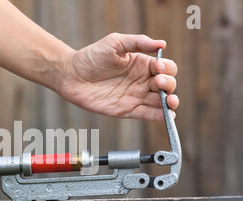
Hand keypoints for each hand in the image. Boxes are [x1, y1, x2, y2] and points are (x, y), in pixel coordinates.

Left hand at [59, 33, 178, 120]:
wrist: (72, 75)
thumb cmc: (92, 56)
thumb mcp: (115, 43)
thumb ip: (138, 42)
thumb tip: (162, 44)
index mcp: (143, 65)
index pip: (166, 68)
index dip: (167, 68)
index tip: (157, 66)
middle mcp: (142, 81)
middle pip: (168, 85)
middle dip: (169, 85)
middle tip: (158, 82)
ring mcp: (136, 97)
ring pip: (161, 102)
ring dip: (170, 102)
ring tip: (169, 101)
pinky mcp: (127, 110)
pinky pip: (147, 114)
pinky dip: (159, 116)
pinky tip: (166, 115)